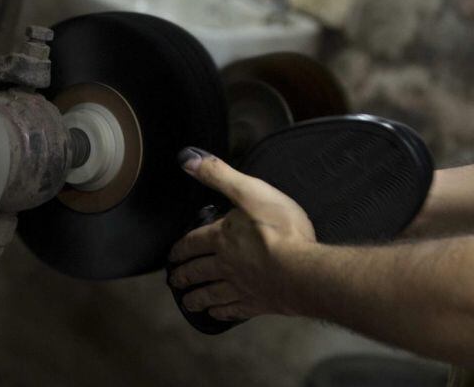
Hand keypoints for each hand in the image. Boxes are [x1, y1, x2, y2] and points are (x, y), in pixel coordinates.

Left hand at [168, 147, 315, 320]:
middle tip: (174, 279)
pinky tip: (217, 314)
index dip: (180, 247)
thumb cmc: (279, 230)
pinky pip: (233, 311)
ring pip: (211, 294)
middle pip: (198, 271)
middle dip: (183, 274)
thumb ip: (220, 175)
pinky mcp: (257, 304)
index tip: (172, 255)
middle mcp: (225, 265)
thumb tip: (188, 158)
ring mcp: (241, 287)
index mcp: (222, 238)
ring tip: (188, 301)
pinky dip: (222, 313)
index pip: (193, 242)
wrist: (301, 270)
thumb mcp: (250, 191)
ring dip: (197, 297)